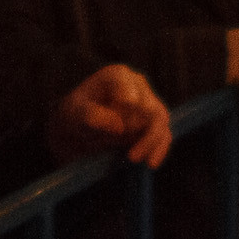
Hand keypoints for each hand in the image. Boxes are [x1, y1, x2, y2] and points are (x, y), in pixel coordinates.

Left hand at [48, 62, 173, 165]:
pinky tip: (151, 163)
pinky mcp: (154, 123)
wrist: (80, 131)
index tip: (121, 124)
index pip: (130, 89)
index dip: (128, 106)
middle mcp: (138, 86)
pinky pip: (164, 135)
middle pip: (149, 107)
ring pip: (160, 122)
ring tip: (134, 158)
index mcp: (117, 76)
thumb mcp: (75, 113)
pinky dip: (159, 149)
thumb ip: (92, 115)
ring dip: (151, 143)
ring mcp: (148, 103)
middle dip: (141, 131)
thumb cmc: (76, 115)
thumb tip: (118, 125)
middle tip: (130, 154)